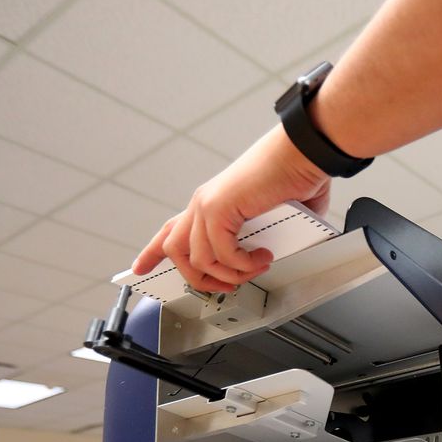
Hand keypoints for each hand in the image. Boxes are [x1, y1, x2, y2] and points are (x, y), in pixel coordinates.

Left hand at [132, 125, 330, 292]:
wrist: (302, 154)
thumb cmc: (294, 173)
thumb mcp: (275, 214)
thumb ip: (268, 234)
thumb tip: (273, 251)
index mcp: (212, 202)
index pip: (171, 229)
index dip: (152, 252)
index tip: (140, 268)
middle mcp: (202, 202)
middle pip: (175, 251)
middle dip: (199, 280)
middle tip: (227, 287)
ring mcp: (207, 204)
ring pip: (197, 261)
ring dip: (230, 275)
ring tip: (256, 268)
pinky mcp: (218, 208)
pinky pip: (221, 255)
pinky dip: (244, 264)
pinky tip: (262, 257)